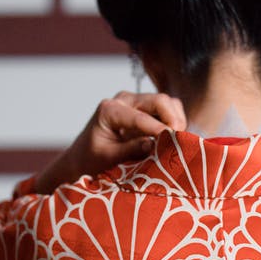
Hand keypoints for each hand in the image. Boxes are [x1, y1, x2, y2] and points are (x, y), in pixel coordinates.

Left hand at [34, 92, 185, 193]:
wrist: (82, 157)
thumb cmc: (90, 159)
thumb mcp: (107, 158)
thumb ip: (129, 150)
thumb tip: (154, 145)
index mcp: (109, 109)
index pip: (142, 117)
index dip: (161, 131)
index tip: (173, 145)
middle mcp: (124, 100)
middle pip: (160, 101)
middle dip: (173, 121)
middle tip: (178, 143)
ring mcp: (136, 102)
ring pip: (168, 103)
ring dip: (176, 121)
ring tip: (175, 142)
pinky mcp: (145, 109)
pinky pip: (168, 109)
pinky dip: (174, 122)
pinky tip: (171, 139)